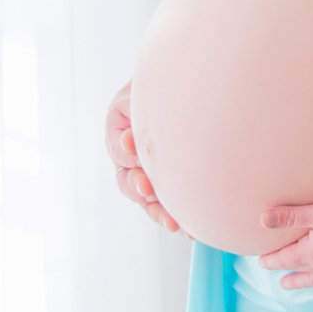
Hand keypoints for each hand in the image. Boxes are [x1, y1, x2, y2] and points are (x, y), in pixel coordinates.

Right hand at [105, 83, 181, 231]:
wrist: (190, 82)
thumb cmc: (162, 83)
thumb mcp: (138, 95)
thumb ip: (130, 119)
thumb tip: (128, 144)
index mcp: (123, 138)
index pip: (122, 157)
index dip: (130, 167)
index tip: (142, 173)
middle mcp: (135, 160)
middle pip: (131, 185)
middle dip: (141, 192)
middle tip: (151, 192)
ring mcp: (155, 172)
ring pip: (153, 201)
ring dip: (161, 213)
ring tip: (175, 224)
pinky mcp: (176, 181)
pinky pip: (175, 203)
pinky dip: (182, 217)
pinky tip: (191, 229)